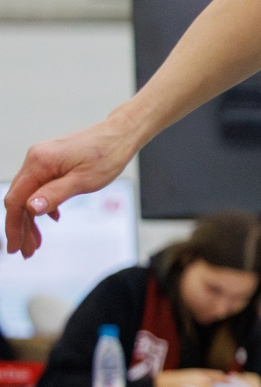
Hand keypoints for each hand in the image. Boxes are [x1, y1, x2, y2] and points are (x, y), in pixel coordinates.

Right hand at [6, 118, 142, 257]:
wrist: (120, 134)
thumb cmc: (107, 155)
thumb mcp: (84, 181)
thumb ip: (55, 195)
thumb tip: (30, 209)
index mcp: (39, 163)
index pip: (16, 201)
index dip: (14, 227)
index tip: (15, 248)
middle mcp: (35, 160)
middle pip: (19, 200)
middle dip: (21, 228)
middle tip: (27, 252)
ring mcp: (42, 160)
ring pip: (28, 195)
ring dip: (31, 219)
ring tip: (37, 242)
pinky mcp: (51, 163)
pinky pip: (39, 187)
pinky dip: (42, 205)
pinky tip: (52, 218)